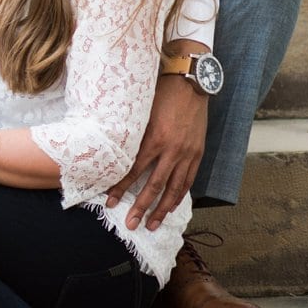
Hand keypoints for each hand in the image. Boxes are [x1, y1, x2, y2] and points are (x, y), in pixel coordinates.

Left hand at [107, 75, 207, 228]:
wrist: (190, 83)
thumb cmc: (161, 94)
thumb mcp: (141, 112)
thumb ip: (133, 134)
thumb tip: (116, 152)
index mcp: (154, 138)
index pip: (134, 171)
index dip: (121, 188)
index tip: (109, 201)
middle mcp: (172, 150)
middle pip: (155, 186)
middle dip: (142, 207)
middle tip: (131, 224)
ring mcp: (187, 153)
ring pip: (175, 189)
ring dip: (163, 209)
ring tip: (153, 224)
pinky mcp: (198, 153)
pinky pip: (188, 180)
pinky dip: (180, 196)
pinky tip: (172, 207)